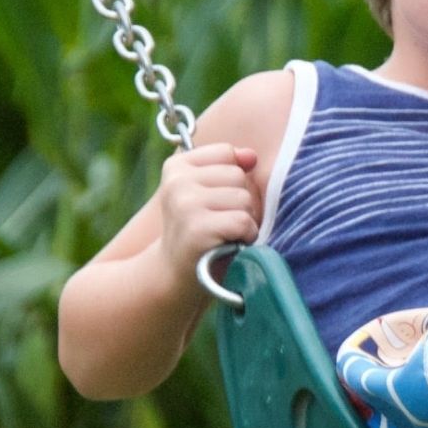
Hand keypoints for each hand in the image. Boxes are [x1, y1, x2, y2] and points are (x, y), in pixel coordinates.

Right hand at [156, 143, 260, 283]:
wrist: (176, 274)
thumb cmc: (200, 229)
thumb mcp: (209, 191)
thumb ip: (230, 167)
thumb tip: (251, 156)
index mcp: (177, 166)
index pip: (227, 153)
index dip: (233, 179)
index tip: (216, 201)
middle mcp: (177, 182)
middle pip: (238, 176)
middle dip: (240, 201)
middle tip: (220, 222)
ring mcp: (185, 205)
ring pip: (244, 198)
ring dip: (244, 220)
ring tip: (224, 233)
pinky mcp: (197, 229)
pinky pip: (242, 221)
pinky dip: (245, 235)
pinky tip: (230, 244)